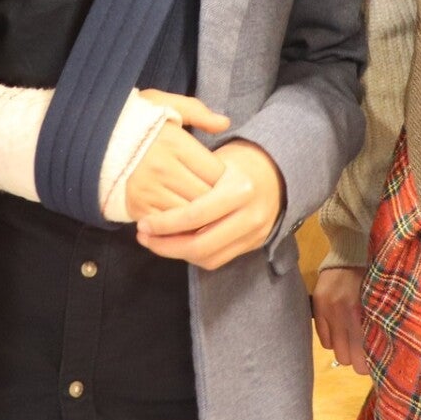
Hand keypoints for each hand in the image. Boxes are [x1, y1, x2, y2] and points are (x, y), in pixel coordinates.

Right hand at [121, 91, 229, 220]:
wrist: (93, 139)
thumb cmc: (136, 121)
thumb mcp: (164, 105)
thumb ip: (197, 112)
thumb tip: (224, 124)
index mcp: (174, 143)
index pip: (216, 172)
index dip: (225, 177)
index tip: (224, 177)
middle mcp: (163, 168)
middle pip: (206, 196)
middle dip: (218, 200)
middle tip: (222, 199)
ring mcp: (149, 190)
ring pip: (190, 214)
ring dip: (201, 216)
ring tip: (207, 211)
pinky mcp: (138, 207)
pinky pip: (169, 226)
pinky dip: (180, 226)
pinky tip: (185, 220)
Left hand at [135, 139, 284, 270]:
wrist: (278, 172)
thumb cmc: (238, 161)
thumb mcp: (216, 160)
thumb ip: (190, 182)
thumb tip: (153, 203)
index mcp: (239, 189)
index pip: (195, 215)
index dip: (164, 224)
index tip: (143, 224)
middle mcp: (250, 215)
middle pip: (201, 244)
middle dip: (167, 246)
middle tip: (144, 238)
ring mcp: (255, 233)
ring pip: (209, 258)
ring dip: (178, 255)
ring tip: (156, 243)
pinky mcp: (254, 244)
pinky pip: (219, 259)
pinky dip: (195, 256)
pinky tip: (178, 244)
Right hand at [311, 265, 370, 374]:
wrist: (350, 255)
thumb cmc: (371, 280)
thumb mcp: (379, 303)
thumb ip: (377, 327)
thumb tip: (379, 356)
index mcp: (363, 314)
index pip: (362, 355)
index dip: (367, 365)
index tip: (373, 364)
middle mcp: (344, 315)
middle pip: (346, 358)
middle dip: (355, 360)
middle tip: (362, 353)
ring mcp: (328, 311)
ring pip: (334, 351)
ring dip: (343, 349)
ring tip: (350, 339)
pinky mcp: (317, 308)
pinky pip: (323, 340)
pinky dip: (331, 339)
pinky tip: (339, 329)